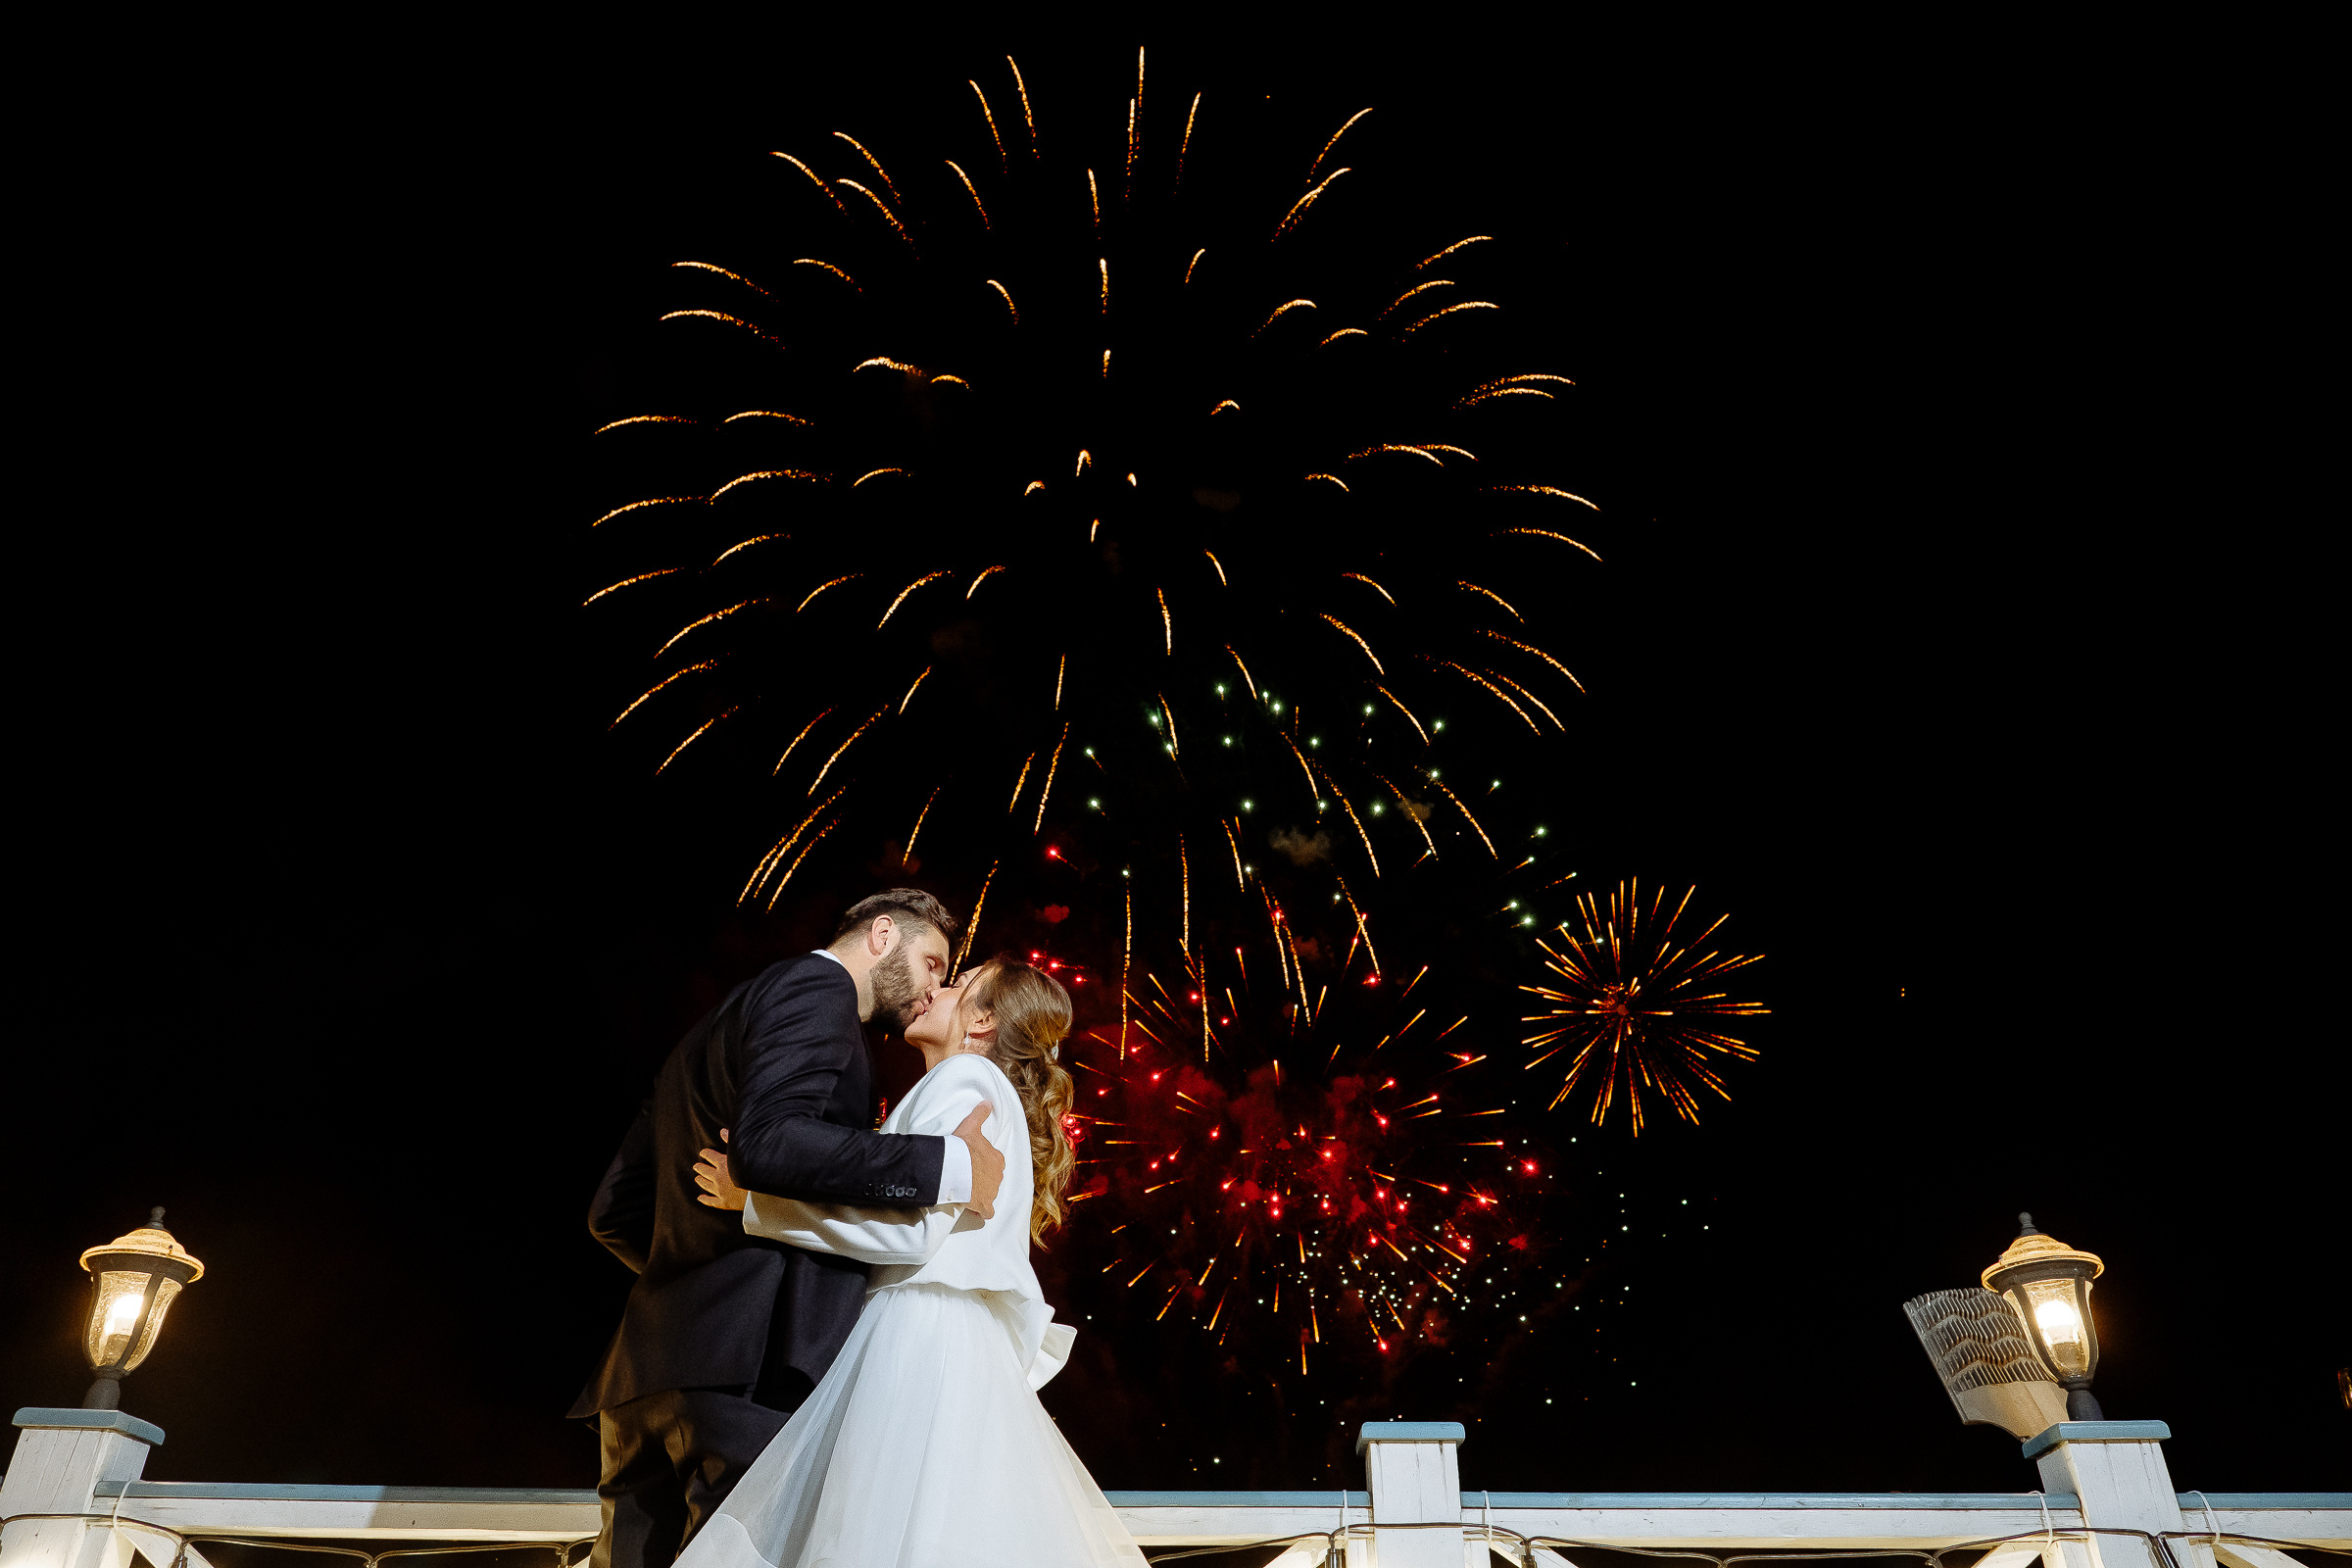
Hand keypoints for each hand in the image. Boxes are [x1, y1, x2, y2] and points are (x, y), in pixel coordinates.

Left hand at [694, 1128, 747, 1210]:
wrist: (761, 1192)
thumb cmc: (754, 1169)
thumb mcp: (743, 1152)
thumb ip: (731, 1141)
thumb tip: (723, 1131)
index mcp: (723, 1164)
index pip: (710, 1156)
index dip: (705, 1154)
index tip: (703, 1153)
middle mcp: (718, 1177)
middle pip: (705, 1171)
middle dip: (700, 1168)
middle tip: (696, 1166)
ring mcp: (720, 1191)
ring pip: (706, 1185)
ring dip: (701, 1181)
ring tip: (697, 1178)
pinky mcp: (724, 1203)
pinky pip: (711, 1201)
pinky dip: (705, 1199)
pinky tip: (700, 1198)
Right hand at [954, 1101, 1002, 1221]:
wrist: (953, 1166)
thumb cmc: (961, 1146)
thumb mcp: (971, 1126)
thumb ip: (980, 1114)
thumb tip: (987, 1101)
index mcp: (997, 1158)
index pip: (993, 1162)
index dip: (982, 1164)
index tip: (972, 1165)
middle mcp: (998, 1175)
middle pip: (992, 1178)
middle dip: (982, 1179)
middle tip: (967, 1178)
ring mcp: (991, 1191)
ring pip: (989, 1193)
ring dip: (981, 1194)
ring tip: (966, 1192)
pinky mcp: (983, 1205)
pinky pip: (987, 1212)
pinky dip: (983, 1212)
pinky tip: (976, 1211)